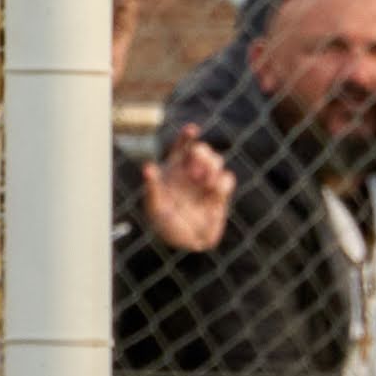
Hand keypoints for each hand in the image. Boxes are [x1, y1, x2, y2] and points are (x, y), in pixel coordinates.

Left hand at [140, 123, 232, 250]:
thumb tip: (147, 167)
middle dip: (202, 154)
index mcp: (175, 169)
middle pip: (203, 150)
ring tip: (204, 182)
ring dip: (212, 166)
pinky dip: (222, 182)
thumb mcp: (154, 206)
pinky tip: (213, 190)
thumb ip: (152, 187)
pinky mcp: (220, 195)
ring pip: (217, 161)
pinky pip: (228, 179)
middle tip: (194, 169)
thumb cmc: (164, 224)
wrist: (184, 245)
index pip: (182, 146)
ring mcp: (207, 182)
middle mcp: (192, 172)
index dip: (188, 135)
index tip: (192, 129)